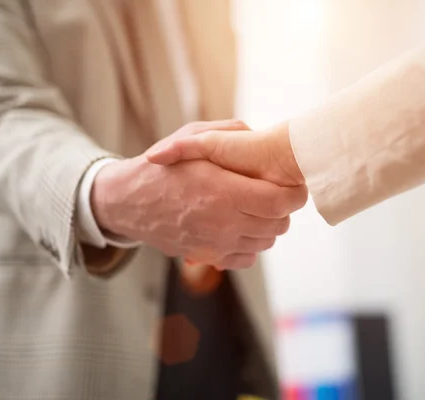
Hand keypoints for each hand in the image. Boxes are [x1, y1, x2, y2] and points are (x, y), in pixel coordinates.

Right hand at [91, 121, 307, 269]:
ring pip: (265, 242)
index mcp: (223, 191)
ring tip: (257, 208)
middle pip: (278, 224)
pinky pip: (247, 258)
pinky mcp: (208, 256)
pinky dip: (251, 244)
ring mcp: (216, 244)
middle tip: (275, 193)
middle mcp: (223, 223)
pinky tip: (242, 226)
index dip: (295, 194)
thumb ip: (228, 133)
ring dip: (268, 226)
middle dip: (283, 208)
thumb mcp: (191, 138)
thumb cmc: (162, 168)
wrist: (129, 202)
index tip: (294, 185)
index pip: (279, 202)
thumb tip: (258, 135)